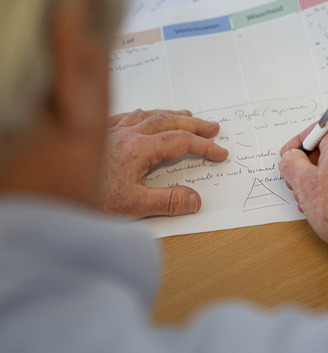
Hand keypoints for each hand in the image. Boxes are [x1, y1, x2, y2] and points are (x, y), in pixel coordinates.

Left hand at [99, 109, 227, 217]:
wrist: (50, 193)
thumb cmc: (88, 199)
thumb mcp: (132, 206)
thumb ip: (168, 202)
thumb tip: (196, 200)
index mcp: (138, 149)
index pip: (181, 142)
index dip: (204, 146)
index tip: (220, 152)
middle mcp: (127, 134)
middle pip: (169, 121)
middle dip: (194, 124)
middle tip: (213, 127)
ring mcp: (112, 131)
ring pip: (149, 115)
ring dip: (173, 115)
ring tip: (188, 115)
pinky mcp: (100, 134)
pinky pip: (127, 115)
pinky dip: (144, 113)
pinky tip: (144, 114)